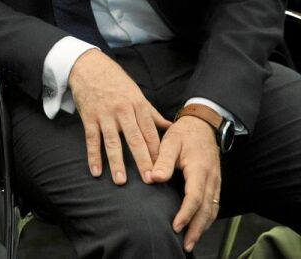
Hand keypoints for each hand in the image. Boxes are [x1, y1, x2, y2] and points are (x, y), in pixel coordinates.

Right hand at [68, 50, 171, 184]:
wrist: (89, 66)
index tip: (164, 169)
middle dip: (142, 161)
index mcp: (138, 106)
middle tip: (149, 180)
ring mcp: (105, 115)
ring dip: (117, 162)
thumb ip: (153, 114)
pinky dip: (93, 156)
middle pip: (135, 140)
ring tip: (121, 181)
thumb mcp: (137, 94)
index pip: (150, 133)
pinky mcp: (88, 117)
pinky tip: (96, 171)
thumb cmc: (115, 81)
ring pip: (112, 142)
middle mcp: (123, 111)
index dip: (157, 152)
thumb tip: (172, 127)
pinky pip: (91, 139)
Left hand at [149, 114, 222, 251]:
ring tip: (190, 241)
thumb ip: (162, 160)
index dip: (186, 214)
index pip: (195, 197)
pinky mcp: (214, 183)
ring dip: (202, 227)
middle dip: (196, 229)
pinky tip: (197, 227)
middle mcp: (212, 179)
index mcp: (200, 169)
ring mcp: (215, 182)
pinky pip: (213, 205)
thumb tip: (154, 178)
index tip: (175, 226)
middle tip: (185, 244)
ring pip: (212, 210)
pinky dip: (206, 218)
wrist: (203, 125)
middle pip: (207, 209)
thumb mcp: (170, 142)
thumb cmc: (184, 133)